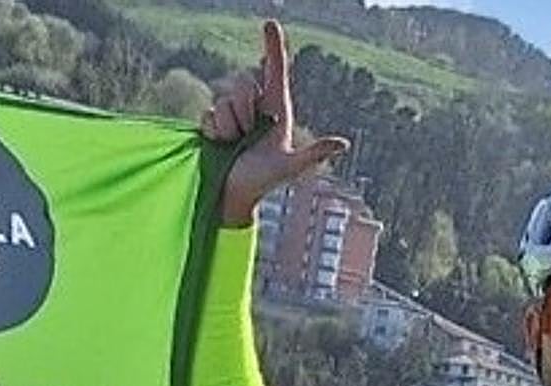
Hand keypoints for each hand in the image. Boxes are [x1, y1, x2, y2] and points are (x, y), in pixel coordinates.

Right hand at [200, 20, 349, 226]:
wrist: (233, 196)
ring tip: (233, 144)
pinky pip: (208, 114)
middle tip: (247, 135)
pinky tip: (219, 144)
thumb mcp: (289, 167)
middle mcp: (254, 107)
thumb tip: (342, 144)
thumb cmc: (263, 182)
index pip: (275, 71)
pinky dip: (213, 131)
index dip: (273, 46)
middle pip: (243, 85)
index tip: (270, 23)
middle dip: (242, 111)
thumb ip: (312, 154)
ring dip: (227, 126)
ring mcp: (232, 114)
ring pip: (223, 101)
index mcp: (276, 109)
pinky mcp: (212, 123)